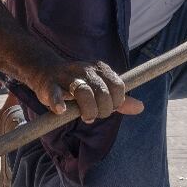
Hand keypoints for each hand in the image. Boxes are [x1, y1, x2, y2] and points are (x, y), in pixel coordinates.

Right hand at [23, 59, 143, 123]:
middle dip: (102, 110)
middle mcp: (85, 70)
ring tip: (84, 117)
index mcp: (100, 69)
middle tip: (94, 115)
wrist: (46, 71)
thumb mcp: (100, 88)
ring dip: (87, 110)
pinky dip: (58, 103)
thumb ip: (119, 99)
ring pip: (83, 92)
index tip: (109, 108)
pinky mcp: (49, 85)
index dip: (116, 102)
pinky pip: (55, 94)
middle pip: (103, 92)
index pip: (118, 86)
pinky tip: (61, 110)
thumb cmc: (77, 83)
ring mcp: (67, 77)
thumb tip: (141, 107)